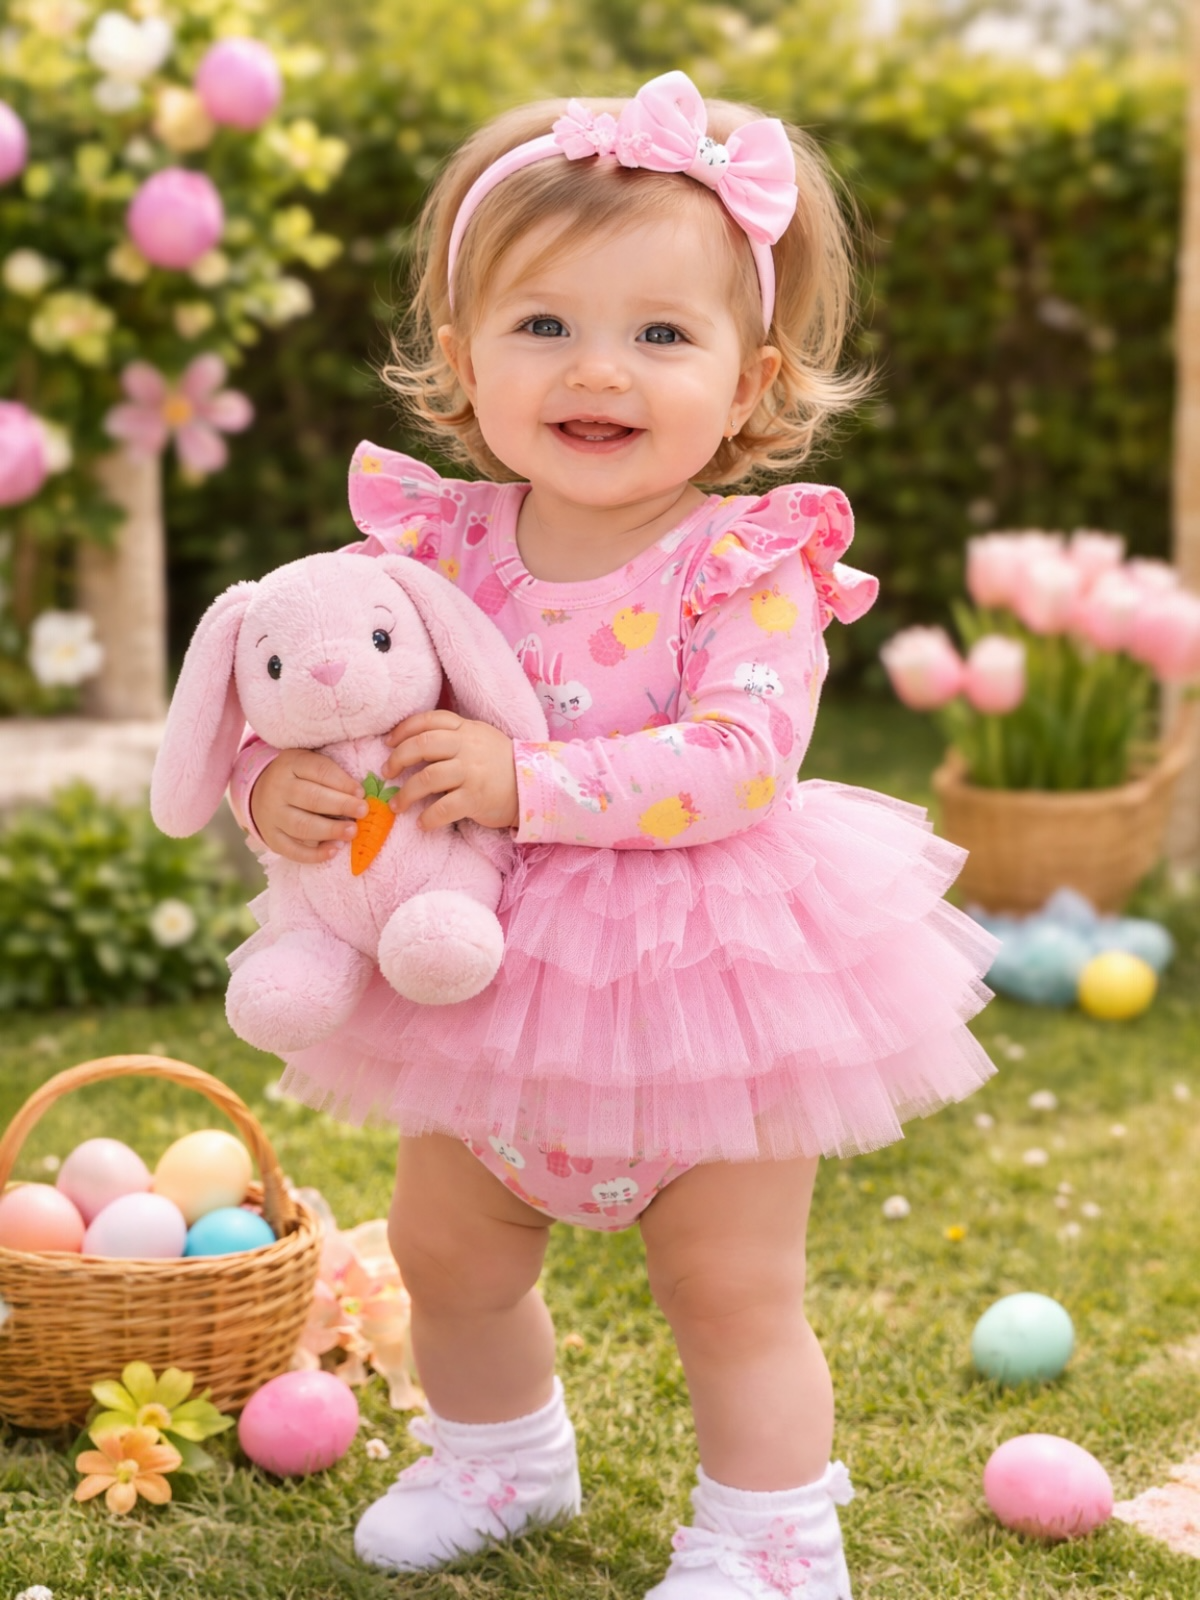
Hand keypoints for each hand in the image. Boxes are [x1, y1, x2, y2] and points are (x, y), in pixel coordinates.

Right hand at [249, 749, 366, 863]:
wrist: (260, 792)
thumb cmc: (298, 778)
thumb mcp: (309, 764)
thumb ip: (332, 774)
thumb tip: (360, 795)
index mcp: (290, 764)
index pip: (318, 770)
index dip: (342, 781)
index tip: (361, 792)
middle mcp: (278, 789)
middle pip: (311, 798)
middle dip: (340, 805)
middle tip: (363, 811)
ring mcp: (272, 815)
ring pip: (301, 825)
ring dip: (330, 830)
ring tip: (352, 832)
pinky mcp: (271, 837)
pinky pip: (292, 849)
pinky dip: (314, 854)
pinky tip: (334, 850)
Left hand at [383, 711, 517, 830]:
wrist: (534, 786)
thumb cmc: (503, 764)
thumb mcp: (481, 739)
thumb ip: (454, 736)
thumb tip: (416, 744)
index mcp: (466, 729)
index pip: (428, 720)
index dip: (404, 730)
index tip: (389, 743)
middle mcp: (467, 747)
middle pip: (422, 745)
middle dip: (398, 759)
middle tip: (387, 773)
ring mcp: (471, 772)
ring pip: (426, 778)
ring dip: (406, 794)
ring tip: (397, 805)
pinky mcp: (475, 798)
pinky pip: (443, 808)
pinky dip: (427, 817)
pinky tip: (422, 823)